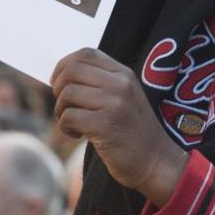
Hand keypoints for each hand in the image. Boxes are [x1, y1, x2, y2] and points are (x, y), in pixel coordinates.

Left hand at [51, 48, 186, 206]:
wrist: (155, 161)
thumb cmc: (132, 132)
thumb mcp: (123, 98)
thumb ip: (100, 83)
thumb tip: (59, 76)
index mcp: (124, 74)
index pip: (86, 53)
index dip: (64, 65)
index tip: (59, 84)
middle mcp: (121, 84)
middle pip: (71, 70)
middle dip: (58, 88)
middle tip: (65, 107)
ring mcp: (115, 104)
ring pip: (68, 93)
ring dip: (61, 111)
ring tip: (73, 124)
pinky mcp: (106, 125)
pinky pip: (69, 116)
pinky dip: (66, 127)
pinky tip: (78, 135)